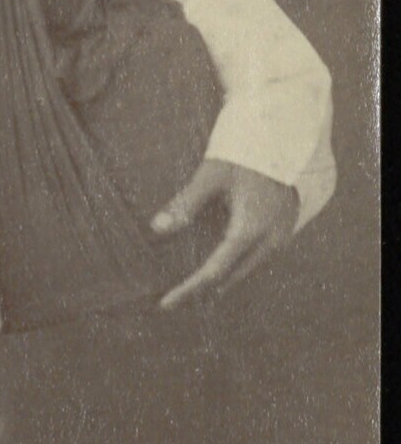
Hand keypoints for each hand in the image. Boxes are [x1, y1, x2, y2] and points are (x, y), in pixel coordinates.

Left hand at [155, 159, 300, 310]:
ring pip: (247, 269)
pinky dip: (236, 264)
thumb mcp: (212, 175)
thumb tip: (157, 228)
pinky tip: (220, 264)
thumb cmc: (246, 154)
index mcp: (251, 229)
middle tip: (174, 299)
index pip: (215, 271)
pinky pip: (258, 257)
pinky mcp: (285, 230)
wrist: (286, 139)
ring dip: (220, 278)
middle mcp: (271, 239)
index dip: (189, 289)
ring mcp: (282, 236)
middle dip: (202, 289)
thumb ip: (185, 203)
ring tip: (191, 287)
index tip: (166, 303)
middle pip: (231, 276)